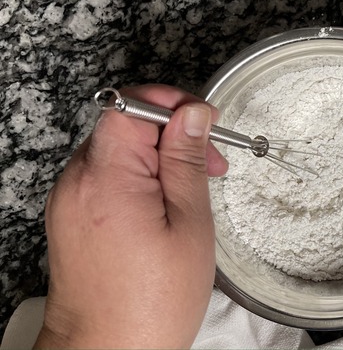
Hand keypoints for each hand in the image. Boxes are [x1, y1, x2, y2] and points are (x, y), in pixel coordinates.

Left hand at [35, 85, 227, 347]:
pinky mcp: (71, 215)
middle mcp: (77, 182)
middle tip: (210, 163)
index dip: (171, 105)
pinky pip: (107, 176)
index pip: (129, 105)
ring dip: (158, 157)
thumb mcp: (189, 225)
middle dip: (171, 134)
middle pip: (124, 125)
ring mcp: (69, 199)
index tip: (203, 124)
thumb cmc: (151, 302)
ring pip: (118, 150)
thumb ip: (188, 162)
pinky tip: (165, 207)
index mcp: (106, 179)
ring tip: (191, 191)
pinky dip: (139, 179)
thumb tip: (193, 114)